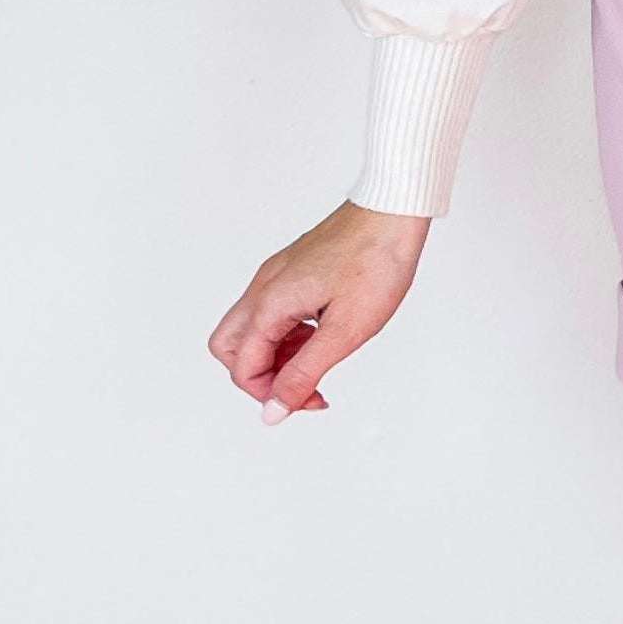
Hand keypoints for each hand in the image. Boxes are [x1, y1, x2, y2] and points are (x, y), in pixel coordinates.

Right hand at [208, 198, 431, 420]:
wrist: (393, 212)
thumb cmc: (375, 263)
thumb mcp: (344, 332)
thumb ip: (303, 374)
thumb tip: (273, 411)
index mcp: (270, 304)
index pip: (243, 368)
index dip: (272, 396)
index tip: (310, 400)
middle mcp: (263, 287)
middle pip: (229, 347)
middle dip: (259, 376)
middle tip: (299, 385)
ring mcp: (275, 275)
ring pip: (250, 329)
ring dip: (275, 356)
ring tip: (318, 362)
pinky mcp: (292, 269)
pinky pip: (271, 311)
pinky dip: (287, 334)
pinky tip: (321, 335)